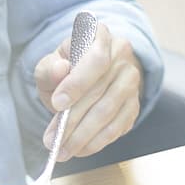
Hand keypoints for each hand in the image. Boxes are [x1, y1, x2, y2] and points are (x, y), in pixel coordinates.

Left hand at [33, 21, 142, 159]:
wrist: (87, 75)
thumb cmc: (66, 68)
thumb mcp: (50, 64)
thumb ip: (49, 68)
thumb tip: (60, 69)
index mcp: (100, 35)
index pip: (95, 59)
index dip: (77, 83)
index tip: (57, 103)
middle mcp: (121, 54)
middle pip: (100, 91)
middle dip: (73, 120)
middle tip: (52, 139)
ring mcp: (131, 80)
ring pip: (108, 112)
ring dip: (83, 136)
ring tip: (62, 149)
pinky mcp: (135, 104)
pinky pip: (118, 127)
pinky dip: (97, 141)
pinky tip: (80, 149)